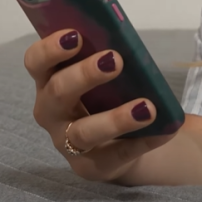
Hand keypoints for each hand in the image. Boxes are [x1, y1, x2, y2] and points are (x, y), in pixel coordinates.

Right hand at [23, 30, 176, 181]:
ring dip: (116, 118)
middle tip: (116, 60)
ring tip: (148, 108)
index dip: (50, 49)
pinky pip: (117, 154)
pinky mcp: (93, 165)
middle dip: (85, 74)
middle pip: (58, 93)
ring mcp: (68, 143)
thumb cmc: (104, 95)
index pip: (36, 62)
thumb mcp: (101, 73)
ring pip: (85, 132)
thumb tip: (126, 36)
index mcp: (49, 80)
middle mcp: (51, 112)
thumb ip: (104, 55)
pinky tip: (165, 131)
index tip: (75, 35)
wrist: (117, 142)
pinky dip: (144, 141)